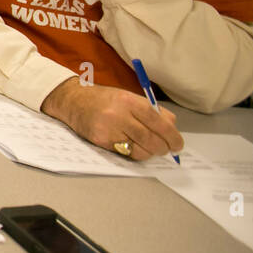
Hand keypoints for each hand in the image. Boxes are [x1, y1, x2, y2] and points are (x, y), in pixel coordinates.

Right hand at [42, 78, 183, 160]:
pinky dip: (135, 154)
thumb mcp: (130, 97)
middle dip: (164, 148)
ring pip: (140, 151)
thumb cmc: (105, 100)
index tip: (178, 145)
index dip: (173, 137)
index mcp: (130, 101)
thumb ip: (152, 111)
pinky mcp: (101, 140)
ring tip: (150, 149)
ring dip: (150, 153)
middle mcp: (119, 115)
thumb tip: (172, 129)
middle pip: (152, 139)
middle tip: (166, 149)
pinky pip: (126, 154)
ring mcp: (108, 129)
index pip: (159, 123)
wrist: (74, 101)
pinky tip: (135, 148)